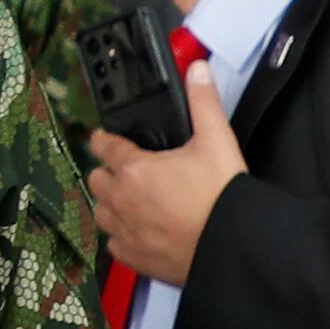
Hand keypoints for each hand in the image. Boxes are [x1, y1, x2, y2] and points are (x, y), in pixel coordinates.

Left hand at [86, 64, 243, 284]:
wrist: (231, 245)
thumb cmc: (221, 198)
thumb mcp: (216, 139)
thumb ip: (203, 101)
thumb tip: (198, 71)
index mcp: (135, 170)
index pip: (105, 146)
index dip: (103, 139)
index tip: (101, 137)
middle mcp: (122, 201)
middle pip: (97, 180)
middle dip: (107, 172)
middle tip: (123, 170)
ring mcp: (125, 231)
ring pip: (101, 212)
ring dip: (110, 204)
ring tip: (129, 199)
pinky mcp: (134, 257)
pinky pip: (113, 243)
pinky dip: (121, 235)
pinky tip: (137, 229)